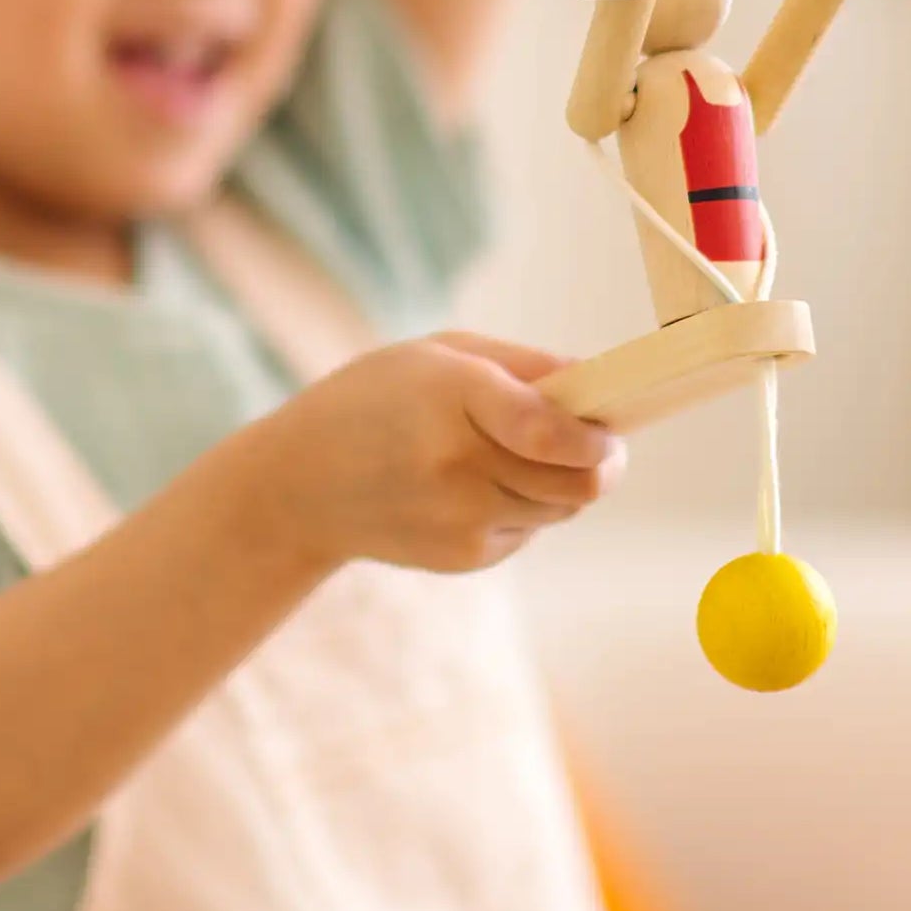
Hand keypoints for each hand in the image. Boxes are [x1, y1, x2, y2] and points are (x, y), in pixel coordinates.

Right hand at [258, 332, 626, 574]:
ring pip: (562, 506)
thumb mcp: (438, 353)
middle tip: (597, 438)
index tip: (610, 428)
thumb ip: (524, 365)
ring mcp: (460, 519)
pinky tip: (481, 482)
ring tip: (522, 452)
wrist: (300, 486)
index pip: (546, 431)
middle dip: (600, 460)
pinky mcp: (464, 557)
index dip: (593, 436)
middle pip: (575, 480)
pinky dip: (527, 504)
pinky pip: (531, 528)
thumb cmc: (376, 400)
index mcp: (450, 399)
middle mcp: (457, 466)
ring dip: (563, 480)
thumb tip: (598, 381)